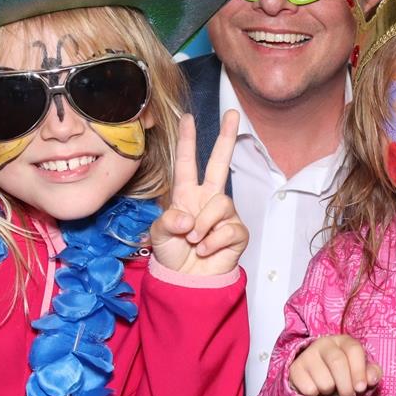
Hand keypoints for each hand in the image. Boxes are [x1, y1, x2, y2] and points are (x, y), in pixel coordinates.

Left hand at [149, 111, 247, 275]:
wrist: (189, 281)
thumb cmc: (173, 255)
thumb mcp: (158, 236)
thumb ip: (168, 222)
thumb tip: (187, 217)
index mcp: (186, 195)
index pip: (187, 163)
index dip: (187, 141)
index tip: (188, 118)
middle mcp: (207, 200)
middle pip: (219, 164)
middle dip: (226, 138)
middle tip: (233, 114)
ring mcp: (224, 215)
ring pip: (221, 204)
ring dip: (203, 225)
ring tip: (194, 241)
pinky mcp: (237, 232)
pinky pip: (228, 229)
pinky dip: (212, 243)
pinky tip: (205, 251)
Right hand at [289, 334, 381, 395]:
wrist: (314, 379)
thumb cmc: (343, 374)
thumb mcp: (360, 372)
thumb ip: (370, 374)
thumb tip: (372, 379)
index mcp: (344, 341)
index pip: (353, 350)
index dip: (359, 371)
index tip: (361, 388)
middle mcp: (324, 343)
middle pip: (338, 363)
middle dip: (346, 387)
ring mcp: (308, 355)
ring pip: (324, 381)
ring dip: (330, 393)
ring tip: (331, 390)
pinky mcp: (295, 369)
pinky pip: (309, 389)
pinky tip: (317, 390)